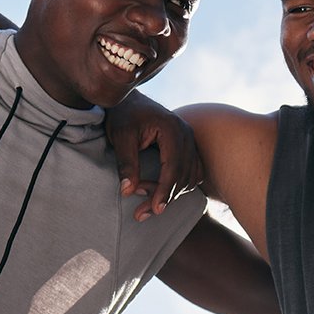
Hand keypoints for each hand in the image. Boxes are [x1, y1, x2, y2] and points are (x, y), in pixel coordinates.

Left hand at [105, 91, 204, 220]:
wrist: (128, 99)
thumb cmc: (123, 115)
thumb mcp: (121, 137)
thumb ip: (126, 163)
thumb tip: (128, 191)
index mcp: (172, 129)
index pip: (173, 167)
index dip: (165, 191)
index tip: (156, 209)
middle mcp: (186, 134)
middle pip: (183, 175)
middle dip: (165, 196)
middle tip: (143, 213)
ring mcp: (190, 140)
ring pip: (190, 177)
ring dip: (172, 193)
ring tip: (147, 201)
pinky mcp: (188, 146)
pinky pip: (192, 172)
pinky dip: (179, 185)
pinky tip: (161, 192)